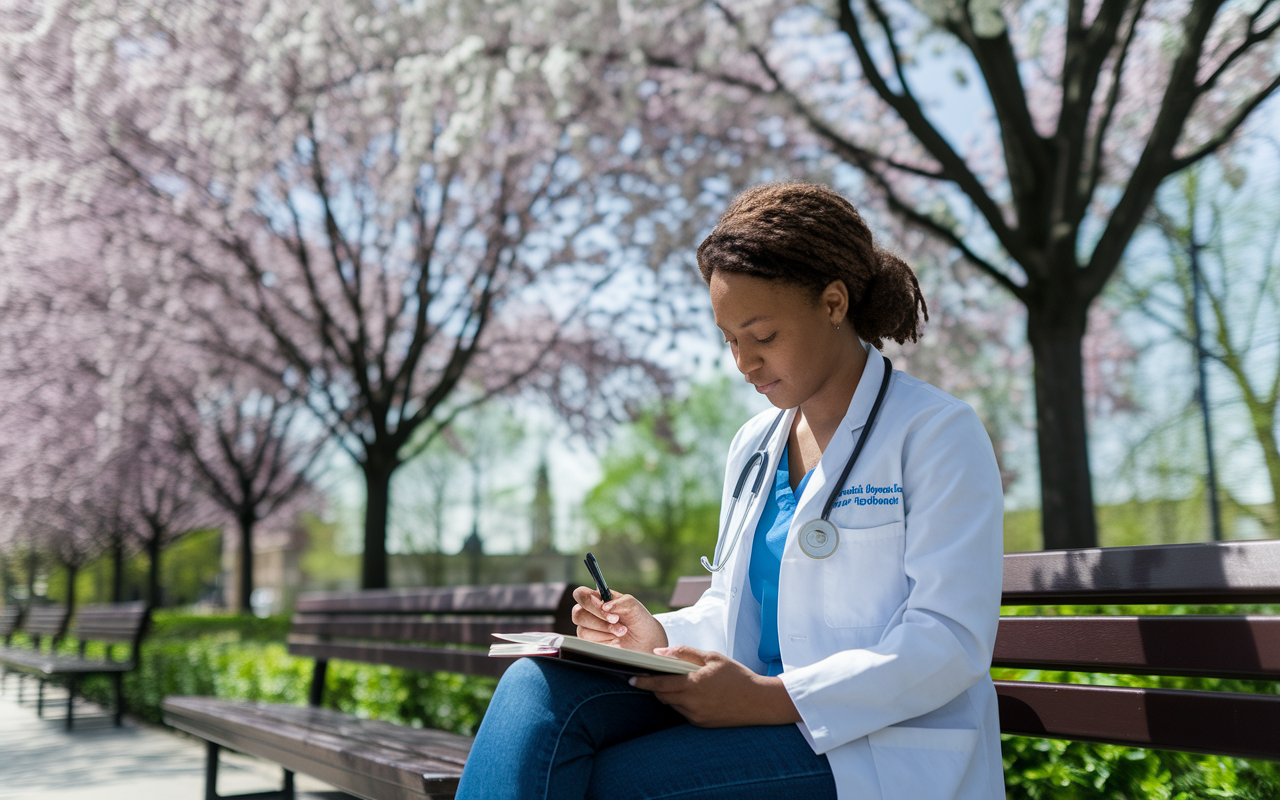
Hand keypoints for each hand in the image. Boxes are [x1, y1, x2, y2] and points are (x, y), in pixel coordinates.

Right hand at [571, 586, 667, 654]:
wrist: (644, 638)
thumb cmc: (637, 618)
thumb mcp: (632, 605)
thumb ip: (618, 602)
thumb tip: (604, 606)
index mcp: (597, 598)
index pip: (580, 594)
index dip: (588, 601)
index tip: (605, 607)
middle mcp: (589, 612)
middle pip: (577, 613)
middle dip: (599, 618)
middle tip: (617, 620)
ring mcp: (588, 628)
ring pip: (583, 629)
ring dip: (605, 630)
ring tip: (621, 630)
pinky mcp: (590, 643)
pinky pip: (588, 642)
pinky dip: (604, 639)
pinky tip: (615, 638)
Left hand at [631, 646, 801, 727]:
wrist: (759, 702)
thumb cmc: (736, 675)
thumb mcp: (712, 657)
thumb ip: (684, 653)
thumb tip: (660, 652)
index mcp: (693, 685)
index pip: (660, 684)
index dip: (643, 681)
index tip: (630, 677)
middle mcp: (692, 704)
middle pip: (662, 695)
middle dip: (654, 686)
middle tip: (648, 676)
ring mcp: (696, 717)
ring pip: (672, 704)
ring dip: (669, 694)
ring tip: (673, 681)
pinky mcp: (701, 724)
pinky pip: (683, 712)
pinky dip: (681, 702)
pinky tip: (690, 693)